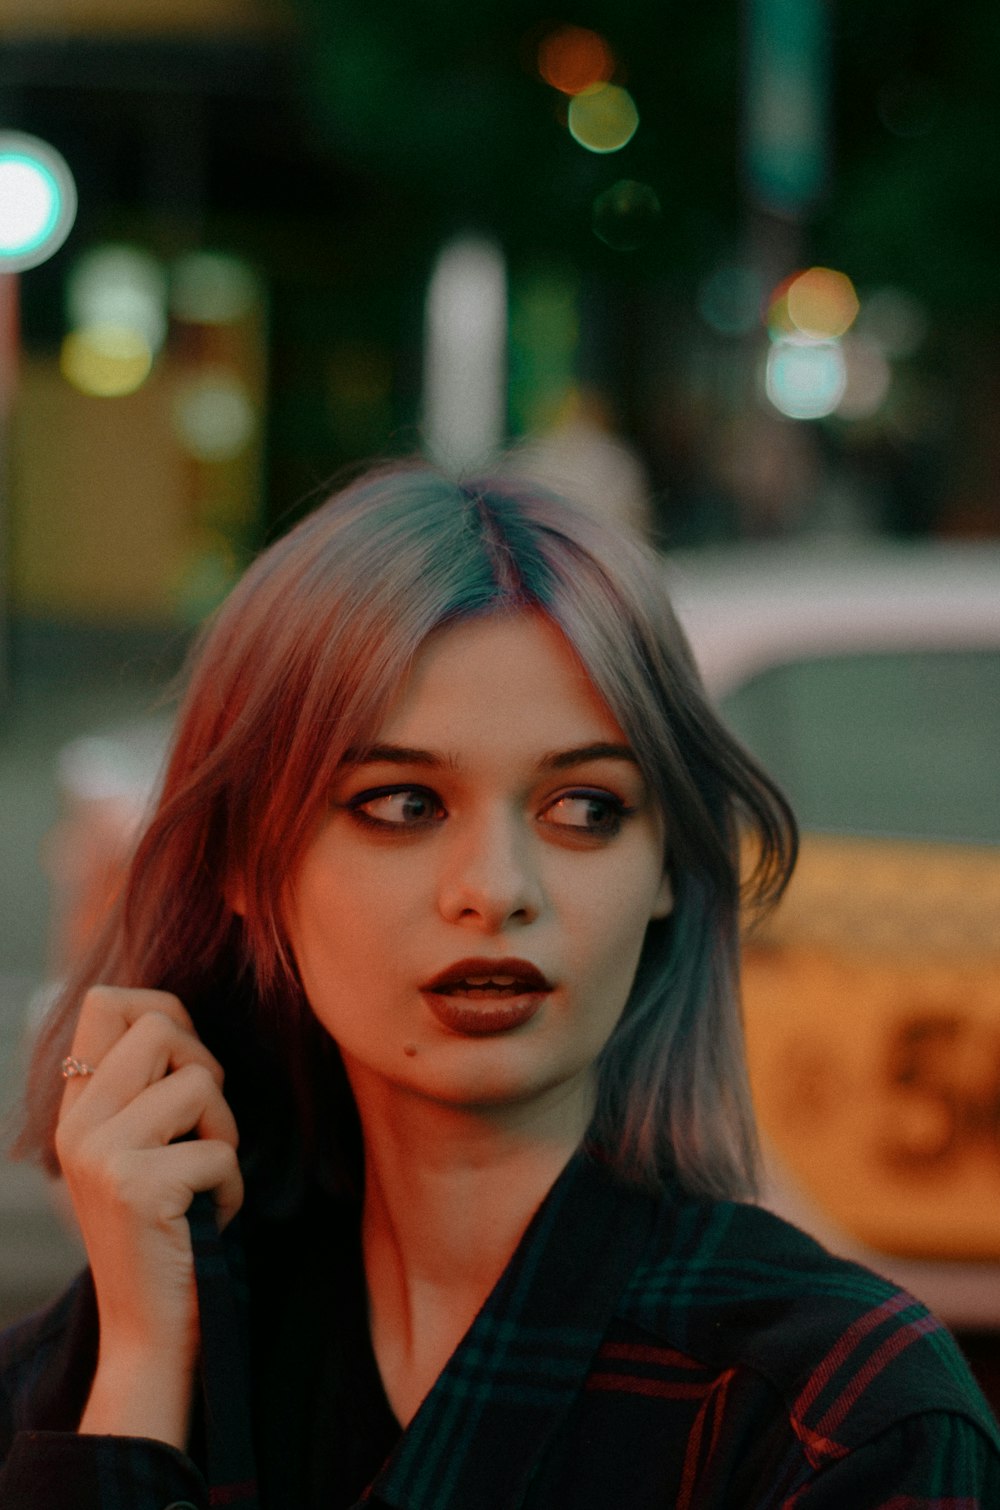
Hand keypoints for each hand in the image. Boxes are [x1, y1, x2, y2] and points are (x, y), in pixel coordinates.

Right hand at [55, 985, 242, 1444]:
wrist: (147, 1332)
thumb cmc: (167, 1231)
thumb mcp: (141, 1146)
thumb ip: (145, 1086)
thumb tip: (175, 1016)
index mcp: (77, 1108)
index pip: (107, 1001)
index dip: (167, 1013)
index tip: (186, 1066)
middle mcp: (78, 1124)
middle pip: (160, 1025)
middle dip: (205, 1070)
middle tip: (202, 1132)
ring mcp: (101, 1154)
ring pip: (200, 1082)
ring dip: (224, 1135)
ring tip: (202, 1182)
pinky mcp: (136, 1187)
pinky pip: (219, 1152)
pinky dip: (231, 1189)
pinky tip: (205, 1222)